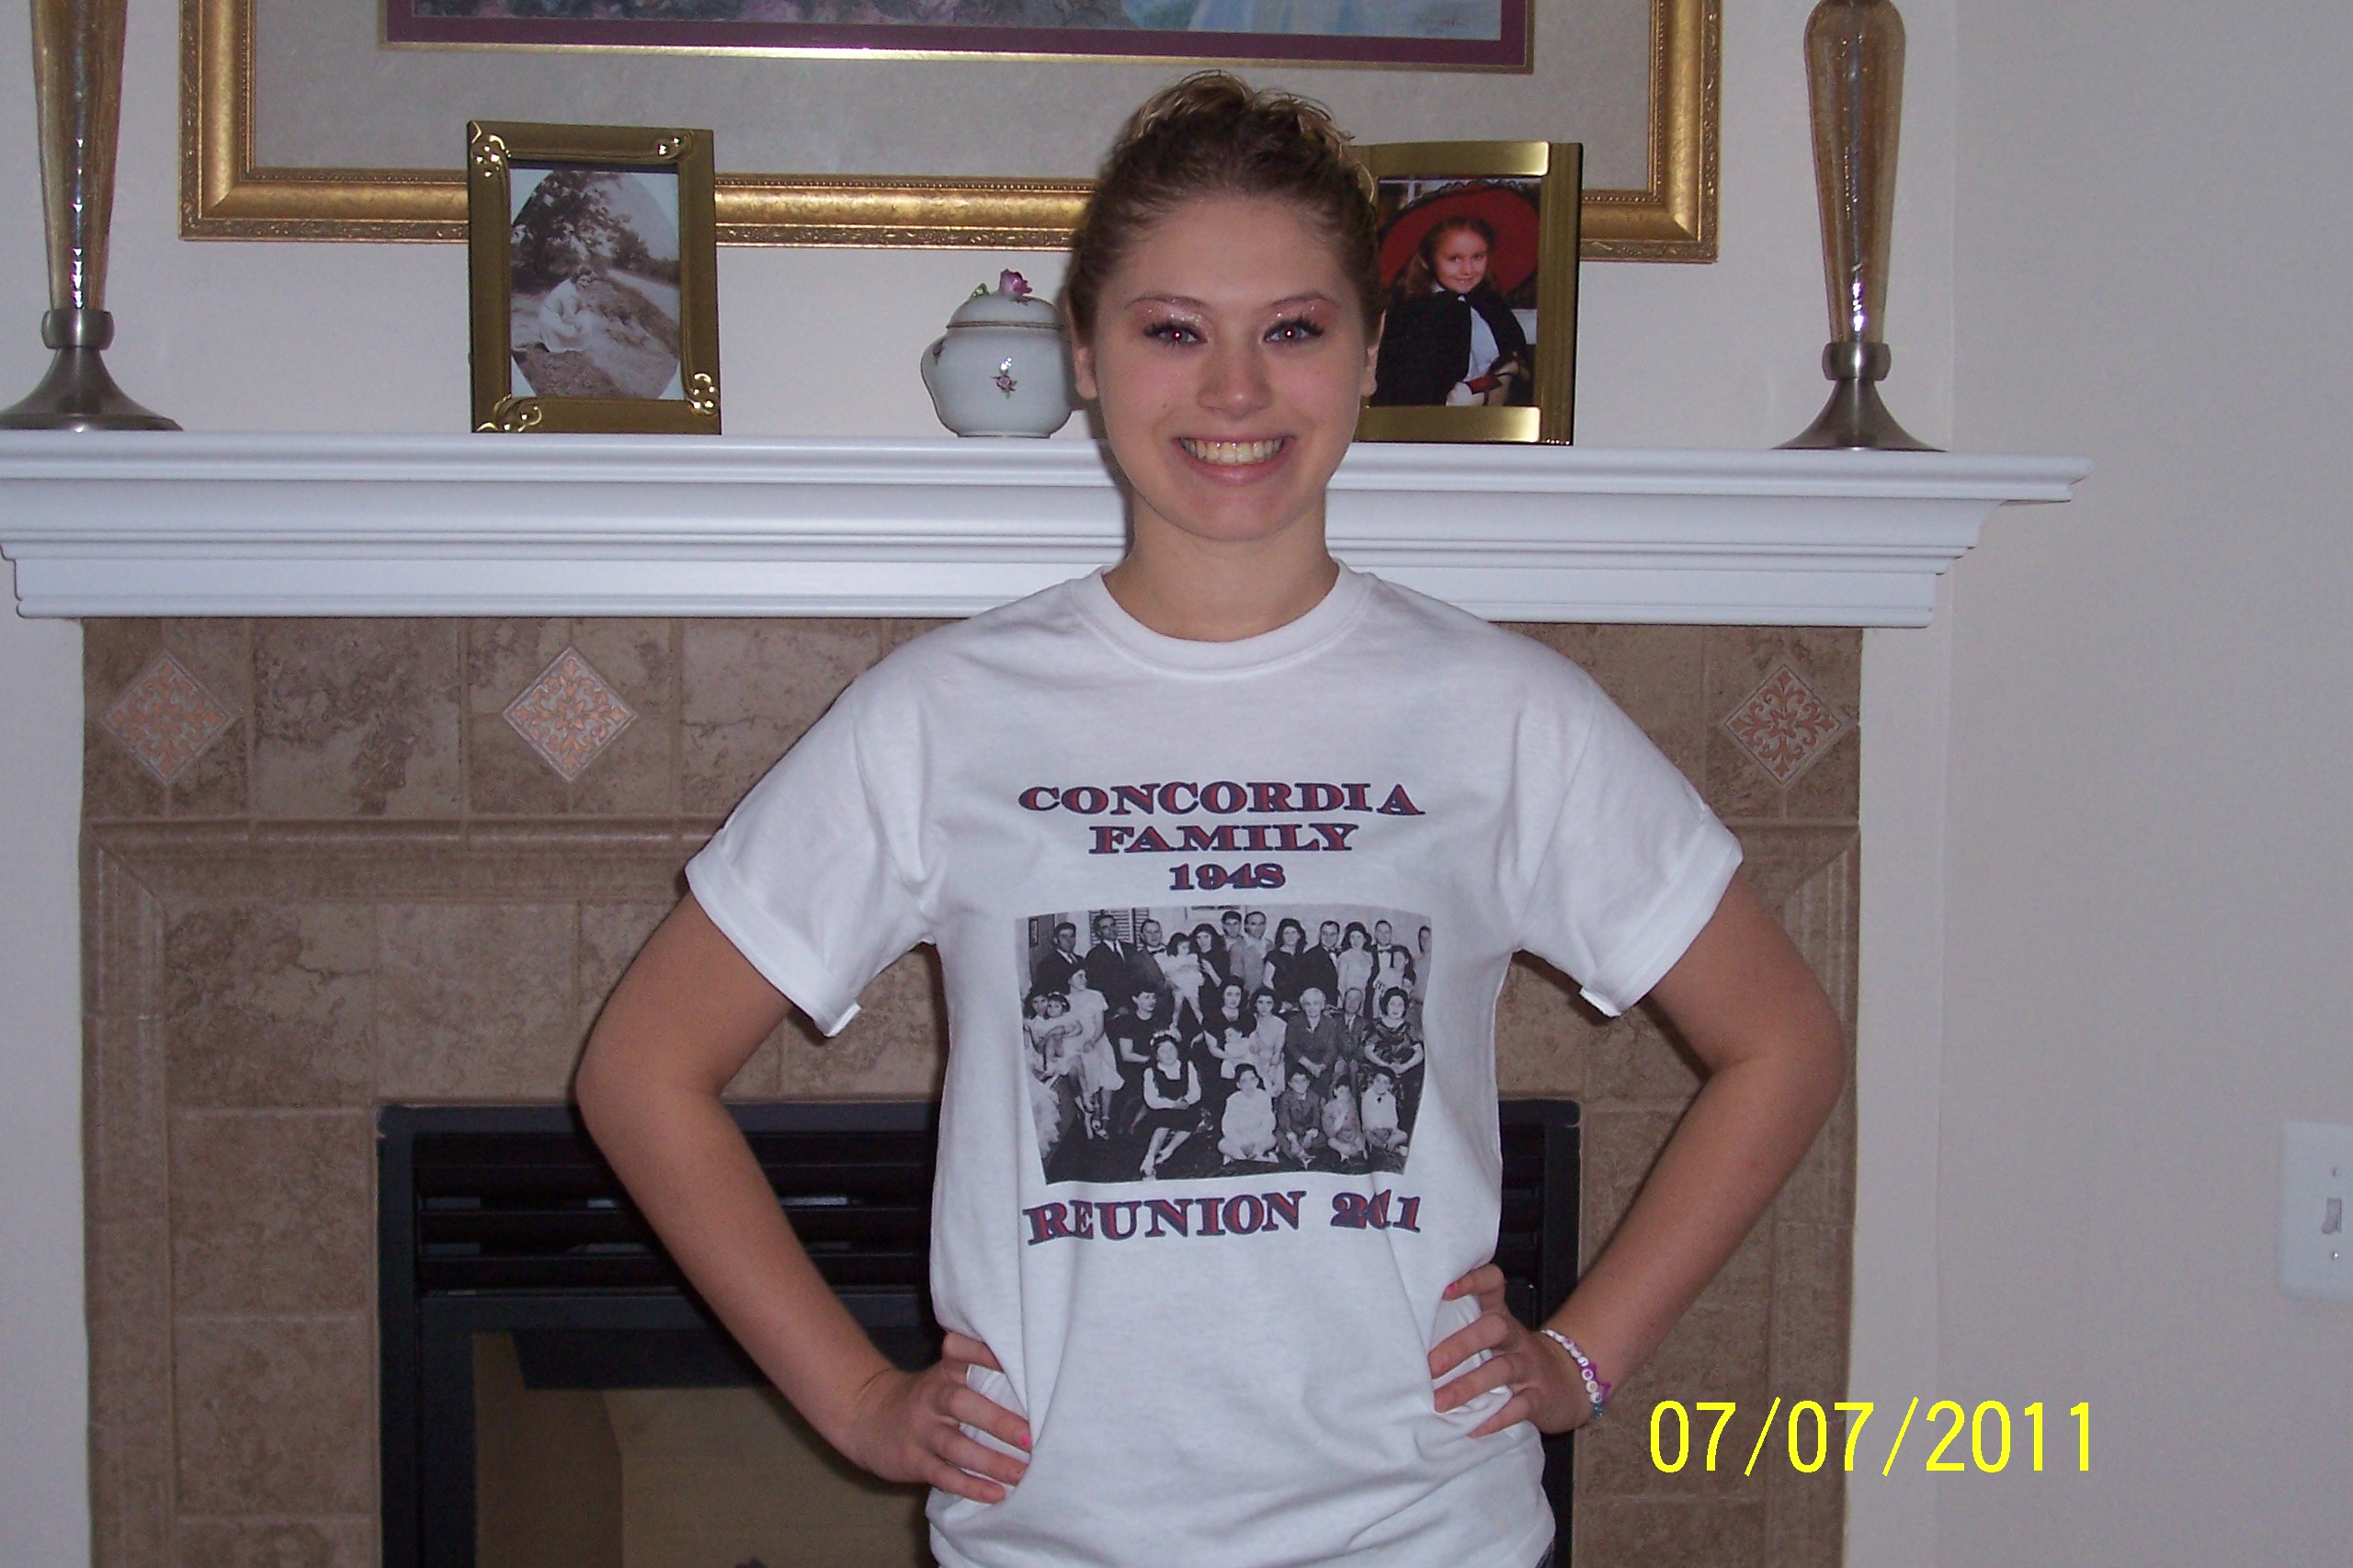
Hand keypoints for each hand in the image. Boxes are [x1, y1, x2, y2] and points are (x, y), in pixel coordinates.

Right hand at [835, 1332, 1030, 1502]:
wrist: (867, 1418)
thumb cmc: (926, 1399)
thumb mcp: (944, 1377)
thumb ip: (978, 1376)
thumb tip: (1038, 1386)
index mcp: (945, 1373)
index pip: (960, 1353)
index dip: (982, 1353)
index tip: (1009, 1358)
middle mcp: (932, 1398)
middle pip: (960, 1403)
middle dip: (996, 1419)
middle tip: (1030, 1436)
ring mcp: (921, 1431)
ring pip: (955, 1445)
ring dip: (990, 1461)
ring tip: (1021, 1473)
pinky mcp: (913, 1461)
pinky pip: (943, 1475)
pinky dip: (970, 1486)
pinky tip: (996, 1494)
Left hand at [1428, 1264, 1591, 1436]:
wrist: (1568, 1381)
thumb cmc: (1512, 1355)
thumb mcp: (1493, 1337)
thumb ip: (1460, 1329)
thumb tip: (1404, 1338)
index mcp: (1500, 1316)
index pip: (1492, 1284)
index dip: (1472, 1281)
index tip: (1444, 1289)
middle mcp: (1515, 1337)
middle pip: (1494, 1328)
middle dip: (1461, 1345)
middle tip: (1430, 1366)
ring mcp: (1530, 1366)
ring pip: (1503, 1369)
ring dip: (1469, 1386)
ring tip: (1441, 1403)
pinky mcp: (1540, 1397)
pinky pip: (1521, 1406)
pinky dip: (1498, 1418)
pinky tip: (1474, 1428)